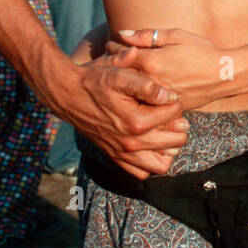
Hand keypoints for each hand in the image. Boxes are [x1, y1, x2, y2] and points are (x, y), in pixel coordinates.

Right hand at [47, 61, 187, 179]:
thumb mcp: (122, 74)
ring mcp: (122, 153)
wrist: (69, 94)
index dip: (176, 103)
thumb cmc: (96, 82)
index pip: (175, 114)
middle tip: (172, 115)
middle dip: (179, 127)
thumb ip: (148, 86)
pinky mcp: (114, 157)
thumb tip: (170, 97)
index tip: (168, 97)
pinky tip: (151, 145)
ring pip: (161, 165)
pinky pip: (141, 173)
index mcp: (135, 121)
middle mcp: (130, 143)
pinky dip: (150, 162)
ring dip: (169, 149)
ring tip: (165, 132)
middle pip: (175, 142)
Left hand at [108, 27, 232, 110]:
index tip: (109, 46)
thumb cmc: (202, 51)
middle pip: (121, 75)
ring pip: (130, 91)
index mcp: (151, 61)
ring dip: (123, 83)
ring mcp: (157, 97)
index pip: (120, 54)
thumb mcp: (177, 36)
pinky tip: (137, 90)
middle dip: (113, 67)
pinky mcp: (165, 107)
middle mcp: (151, 81)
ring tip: (118, 77)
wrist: (225, 75)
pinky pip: (144, 102)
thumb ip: (147, 35)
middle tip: (107, 61)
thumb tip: (123, 34)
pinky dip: (138, 95)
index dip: (112, 49)